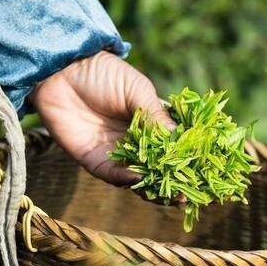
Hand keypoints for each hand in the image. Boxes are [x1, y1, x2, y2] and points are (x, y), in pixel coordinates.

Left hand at [31, 51, 175, 185]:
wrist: (62, 72)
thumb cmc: (103, 73)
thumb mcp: (136, 90)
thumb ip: (155, 116)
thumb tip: (180, 140)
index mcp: (150, 124)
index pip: (173, 147)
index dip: (187, 160)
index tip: (204, 170)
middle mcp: (135, 143)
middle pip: (158, 169)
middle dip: (173, 181)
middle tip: (187, 191)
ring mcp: (116, 154)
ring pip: (138, 179)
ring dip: (153, 187)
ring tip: (169, 193)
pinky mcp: (94, 161)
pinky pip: (113, 176)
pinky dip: (126, 179)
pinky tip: (138, 178)